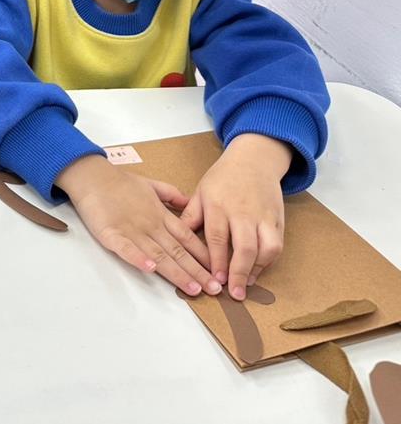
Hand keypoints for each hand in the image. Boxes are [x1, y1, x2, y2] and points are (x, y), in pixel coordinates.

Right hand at [58, 155, 221, 295]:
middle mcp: (150, 225)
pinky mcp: (111, 234)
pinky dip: (138, 258)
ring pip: (158, 254)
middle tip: (214, 289)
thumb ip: (171, 195)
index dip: (204, 256)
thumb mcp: (151, 184)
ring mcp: (131, 230)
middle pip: (178, 251)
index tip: (218, 270)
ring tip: (192, 288)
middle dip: (197, 271)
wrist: (92, 176)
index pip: (187, 238)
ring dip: (176, 272)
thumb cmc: (120, 181)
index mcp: (160, 215)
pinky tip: (150, 269)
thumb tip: (189, 202)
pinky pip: (126, 249)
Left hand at [180, 134, 291, 300]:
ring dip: (258, 269)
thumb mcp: (201, 192)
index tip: (215, 280)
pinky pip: (277, 243)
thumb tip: (175, 237)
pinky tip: (259, 270)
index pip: (218, 238)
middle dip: (240, 272)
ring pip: (266, 247)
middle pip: (245, 246)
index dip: (217, 261)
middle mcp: (242, 212)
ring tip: (247, 284)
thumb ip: (190, 216)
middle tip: (235, 292)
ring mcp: (263, 215)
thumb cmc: (222, 178)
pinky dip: (270, 260)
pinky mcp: (278, 219)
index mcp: (218, 205)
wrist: (253, 160)